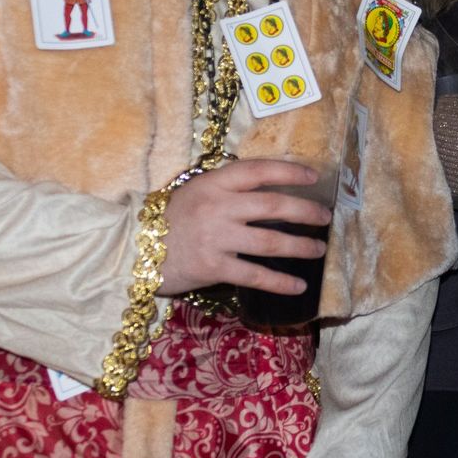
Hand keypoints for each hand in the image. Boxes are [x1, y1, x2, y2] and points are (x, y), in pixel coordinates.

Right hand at [158, 159, 331, 297]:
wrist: (132, 250)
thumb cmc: (168, 220)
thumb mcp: (196, 192)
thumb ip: (227, 189)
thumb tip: (269, 189)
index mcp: (215, 183)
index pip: (259, 170)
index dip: (289, 171)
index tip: (314, 177)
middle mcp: (219, 206)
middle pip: (273, 205)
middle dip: (306, 211)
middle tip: (325, 217)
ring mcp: (217, 237)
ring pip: (270, 241)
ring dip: (300, 246)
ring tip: (319, 249)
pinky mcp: (213, 267)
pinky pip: (255, 274)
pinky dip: (280, 282)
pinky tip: (299, 287)